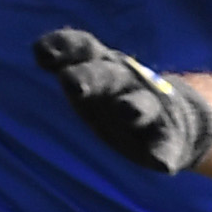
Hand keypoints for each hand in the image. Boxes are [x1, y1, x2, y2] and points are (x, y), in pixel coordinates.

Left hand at [35, 27, 211, 174]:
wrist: (173, 117)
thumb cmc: (115, 94)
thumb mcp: (93, 77)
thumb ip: (70, 64)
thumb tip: (38, 50)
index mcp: (103, 65)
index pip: (83, 48)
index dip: (64, 47)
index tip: (43, 55)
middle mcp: (126, 81)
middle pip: (107, 76)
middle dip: (89, 77)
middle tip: (70, 84)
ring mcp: (150, 108)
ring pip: (141, 105)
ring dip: (134, 107)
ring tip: (127, 111)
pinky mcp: (167, 136)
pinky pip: (165, 143)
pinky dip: (163, 152)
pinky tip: (160, 163)